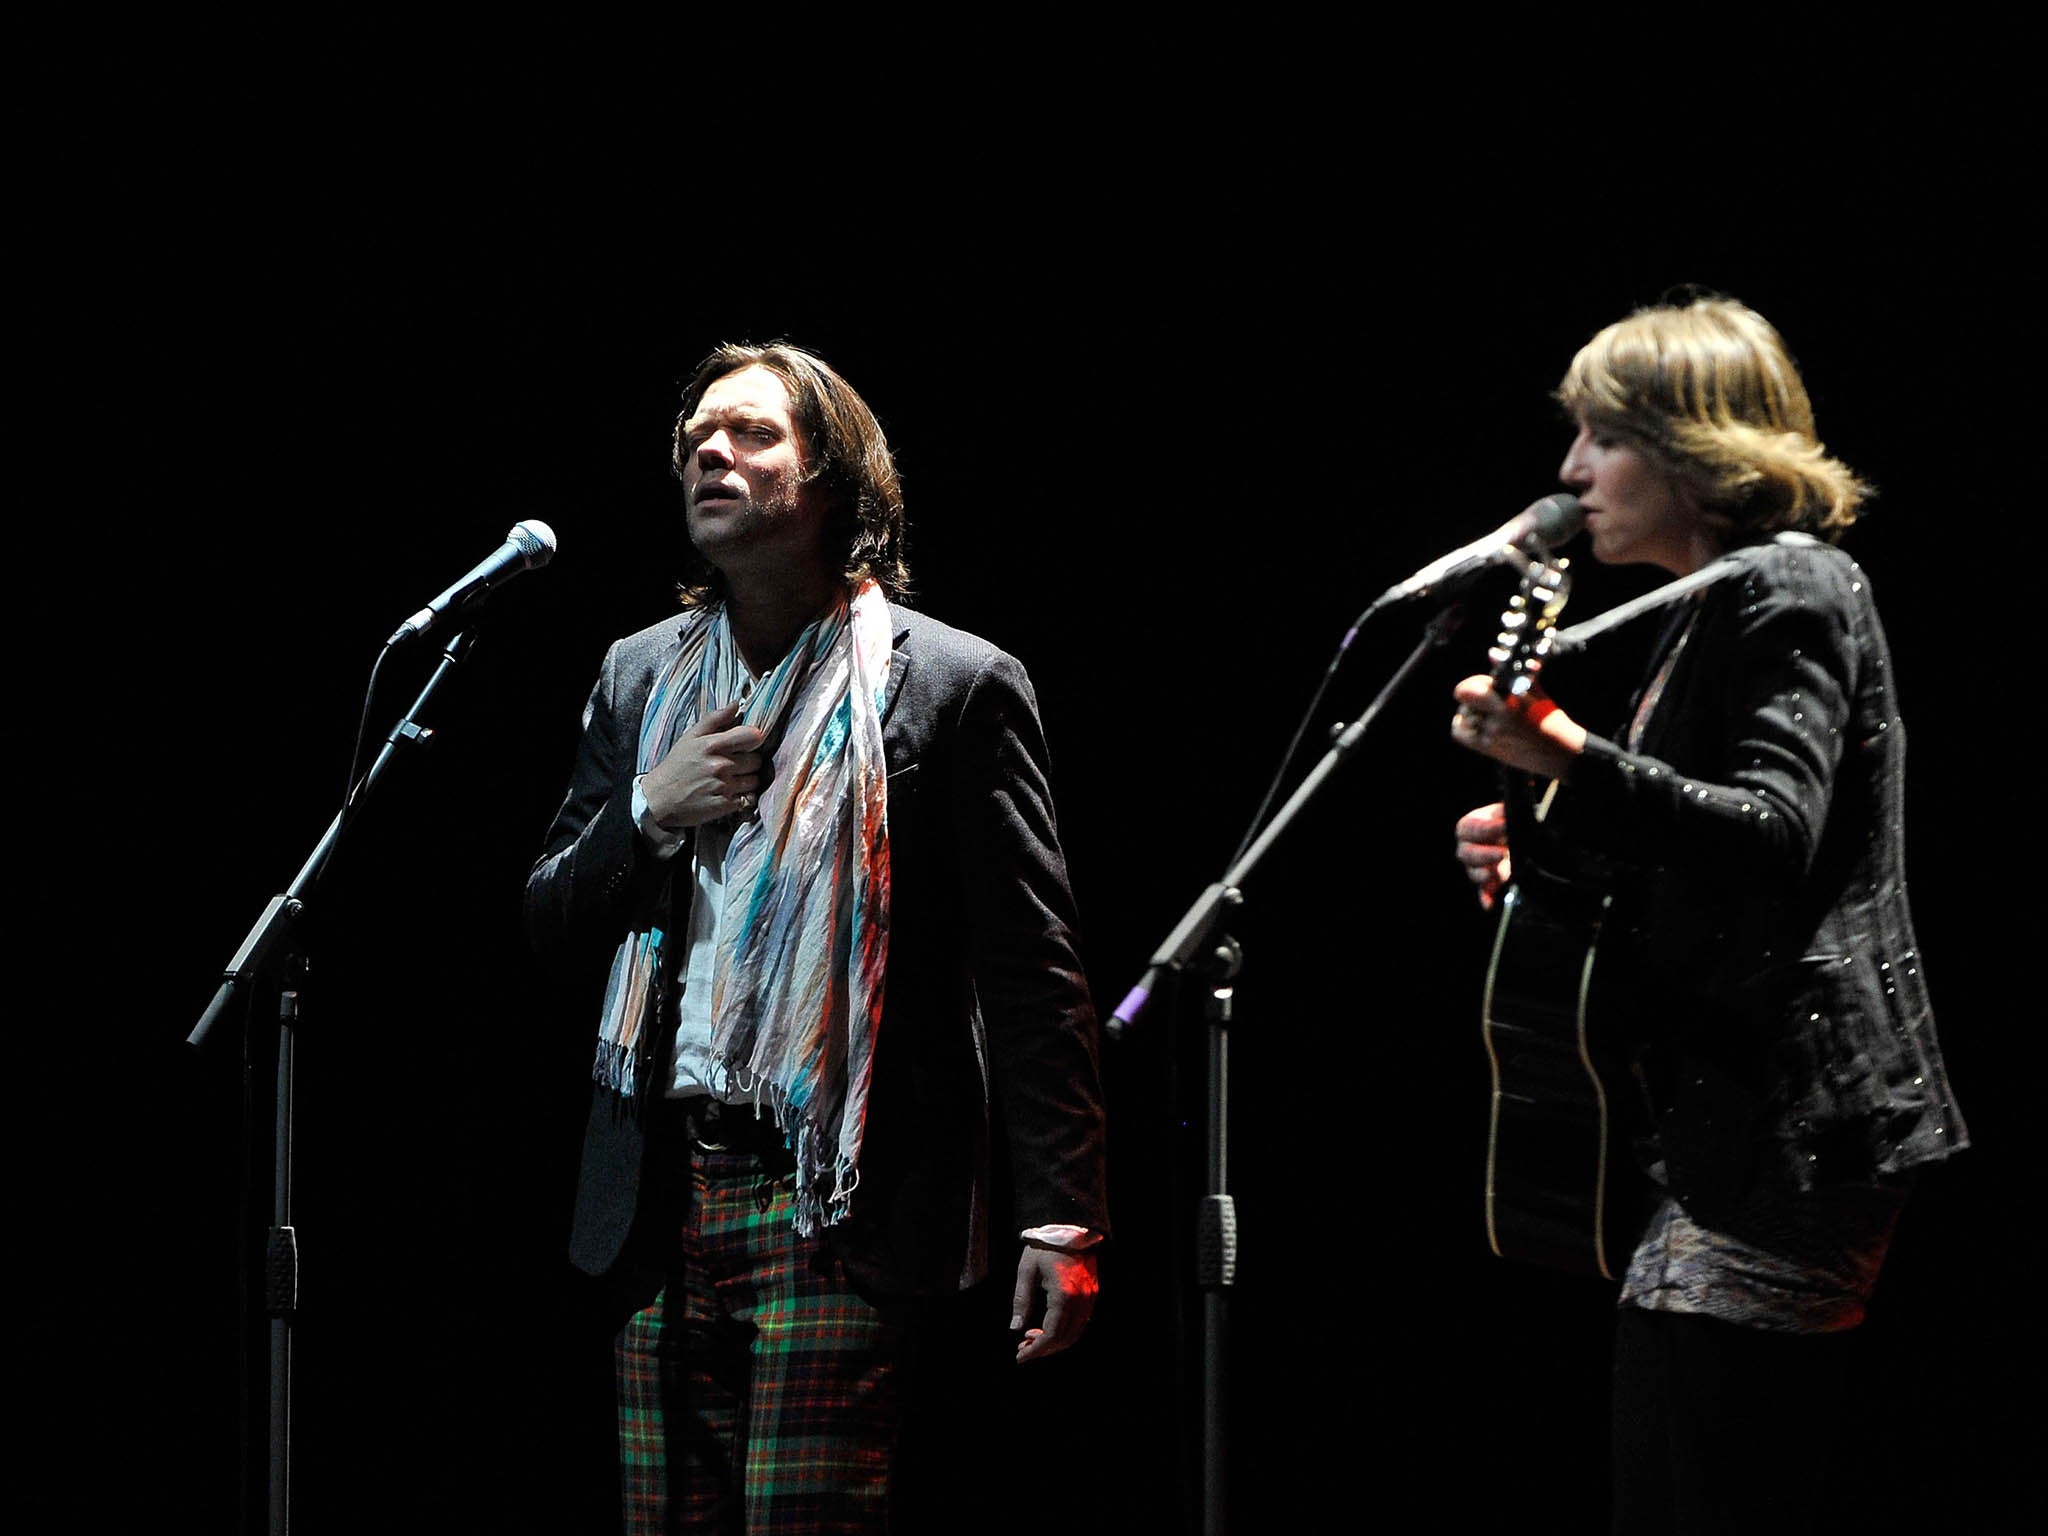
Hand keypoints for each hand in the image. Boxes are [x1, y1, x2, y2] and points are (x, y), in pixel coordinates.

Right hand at [639, 701, 766, 830]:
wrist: (659, 799)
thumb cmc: (676, 765)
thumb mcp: (690, 737)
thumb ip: (715, 719)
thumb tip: (736, 704)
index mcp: (713, 745)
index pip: (753, 737)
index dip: (753, 740)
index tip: (746, 744)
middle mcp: (721, 765)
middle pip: (757, 760)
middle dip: (749, 762)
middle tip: (734, 764)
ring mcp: (724, 786)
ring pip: (755, 780)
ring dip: (747, 780)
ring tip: (731, 780)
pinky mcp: (725, 805)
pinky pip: (749, 799)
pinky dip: (743, 797)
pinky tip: (729, 793)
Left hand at [1010, 1243, 1099, 1363]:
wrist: (1068, 1225)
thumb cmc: (1044, 1247)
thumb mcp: (1026, 1271)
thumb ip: (1022, 1301)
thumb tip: (1015, 1328)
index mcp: (1064, 1296)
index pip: (1052, 1335)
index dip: (1036, 1350)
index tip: (1020, 1357)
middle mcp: (1081, 1300)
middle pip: (1066, 1339)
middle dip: (1044, 1349)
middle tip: (1023, 1349)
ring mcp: (1090, 1297)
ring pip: (1076, 1332)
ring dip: (1055, 1341)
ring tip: (1032, 1339)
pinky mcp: (1093, 1292)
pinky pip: (1082, 1321)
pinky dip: (1065, 1330)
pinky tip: (1048, 1327)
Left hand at [1450, 674, 1586, 781]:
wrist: (1559, 751)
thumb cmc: (1549, 719)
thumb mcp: (1535, 692)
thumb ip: (1512, 672)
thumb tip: (1492, 653)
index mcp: (1508, 701)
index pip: (1468, 689)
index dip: (1472, 684)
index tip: (1482, 685)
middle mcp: (1496, 719)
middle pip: (1465, 701)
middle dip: (1473, 696)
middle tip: (1486, 699)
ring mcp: (1491, 735)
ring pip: (1463, 716)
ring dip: (1471, 712)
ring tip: (1487, 712)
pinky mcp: (1488, 748)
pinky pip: (1460, 733)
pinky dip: (1464, 727)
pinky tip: (1477, 724)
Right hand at [1455, 801, 1511, 910]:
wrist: (1515, 837)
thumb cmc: (1507, 822)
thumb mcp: (1506, 813)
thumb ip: (1507, 812)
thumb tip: (1514, 804)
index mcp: (1468, 827)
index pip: (1471, 828)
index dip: (1487, 828)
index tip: (1505, 826)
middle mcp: (1467, 848)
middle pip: (1467, 854)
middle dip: (1484, 854)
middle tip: (1502, 853)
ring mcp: (1475, 868)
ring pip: (1473, 873)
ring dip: (1484, 874)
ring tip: (1498, 873)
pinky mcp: (1486, 884)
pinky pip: (1483, 893)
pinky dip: (1486, 899)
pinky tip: (1489, 904)